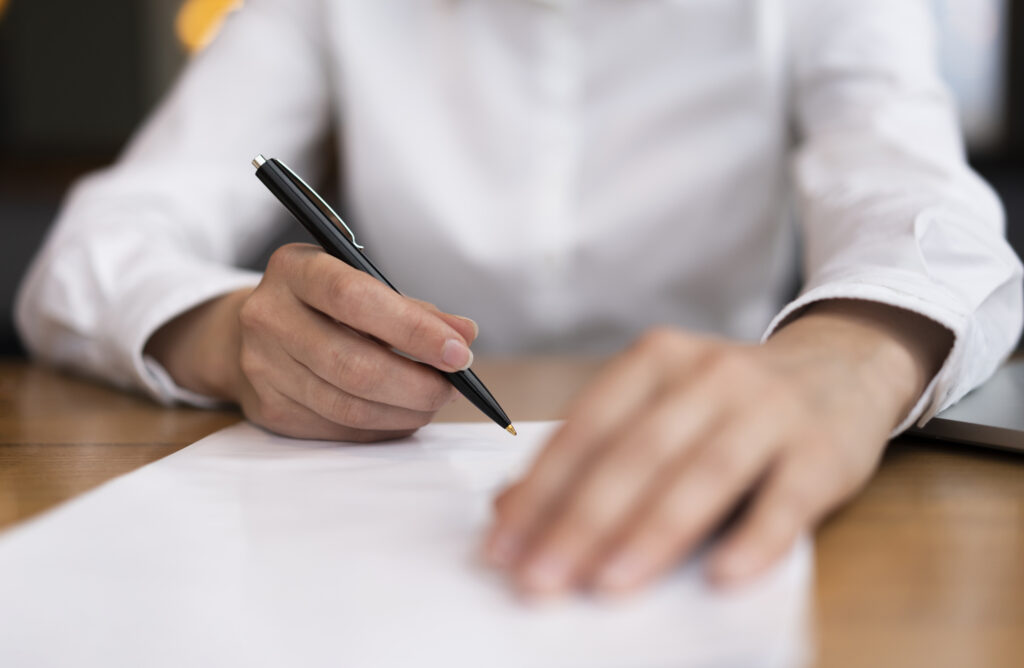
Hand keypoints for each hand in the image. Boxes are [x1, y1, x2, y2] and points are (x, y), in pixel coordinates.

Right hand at [145, 243, 478, 440]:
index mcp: (295, 269)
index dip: (413, 329)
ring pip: (348, 405)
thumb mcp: (360, 285)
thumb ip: (414, 309)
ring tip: (434, 401)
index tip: (459, 352)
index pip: (355, 299)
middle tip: (454, 387)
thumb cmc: (322, 305)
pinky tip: (403, 414)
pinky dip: (383, 426)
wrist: (248, 334)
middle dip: (417, 382)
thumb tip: (465, 335)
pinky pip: (339, 429)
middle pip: (353, 363)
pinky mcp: (269, 410)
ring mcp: (262, 368)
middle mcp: (268, 316)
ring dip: (405, 410)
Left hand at [483, 301, 950, 595]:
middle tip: (539, 578)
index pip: (586, 428)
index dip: (541, 489)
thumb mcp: (658, 405)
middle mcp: (709, 376)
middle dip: (581, 520)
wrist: (841, 368)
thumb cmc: (727, 402)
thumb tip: (509, 509)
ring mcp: (769, 410)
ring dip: (651, 532)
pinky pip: (785, 499)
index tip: (502, 546)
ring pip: (702, 473)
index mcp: (655, 360)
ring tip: (606, 584)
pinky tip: (721, 578)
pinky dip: (754, 539)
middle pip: (636, 453)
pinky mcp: (823, 451)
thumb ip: (592, 450)